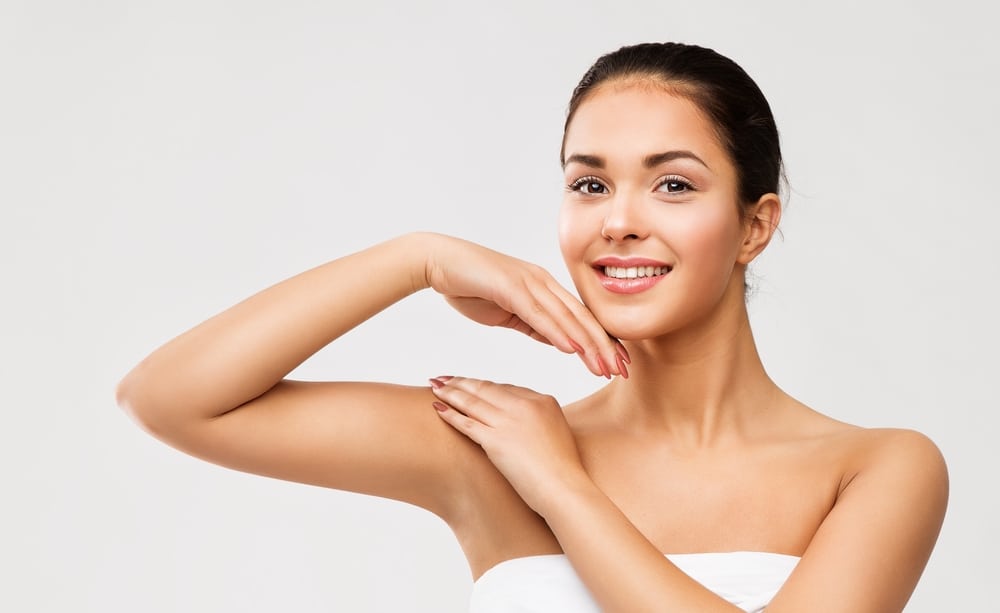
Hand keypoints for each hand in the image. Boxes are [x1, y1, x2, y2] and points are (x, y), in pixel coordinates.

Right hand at [423, 234, 628, 377]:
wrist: (439, 261)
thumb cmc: (470, 286)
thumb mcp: (508, 312)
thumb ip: (533, 324)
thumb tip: (559, 342)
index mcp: (544, 289)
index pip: (580, 319)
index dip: (601, 341)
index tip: (618, 364)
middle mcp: (542, 283)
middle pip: (581, 318)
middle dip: (604, 345)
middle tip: (622, 370)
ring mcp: (528, 282)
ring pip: (565, 316)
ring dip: (587, 343)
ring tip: (604, 365)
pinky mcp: (510, 286)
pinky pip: (538, 313)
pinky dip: (557, 331)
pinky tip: (571, 348)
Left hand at [429, 376, 590, 513]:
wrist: (565, 491)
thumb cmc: (564, 471)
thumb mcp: (557, 434)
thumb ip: (539, 422)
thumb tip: (524, 425)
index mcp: (543, 401)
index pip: (506, 388)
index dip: (484, 385)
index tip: (471, 383)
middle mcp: (525, 406)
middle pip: (487, 388)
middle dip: (463, 382)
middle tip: (445, 378)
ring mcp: (509, 422)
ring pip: (473, 402)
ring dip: (451, 392)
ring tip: (435, 386)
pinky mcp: (496, 441)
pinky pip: (467, 423)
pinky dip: (450, 414)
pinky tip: (437, 407)